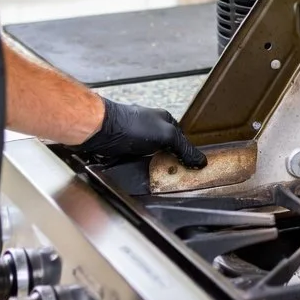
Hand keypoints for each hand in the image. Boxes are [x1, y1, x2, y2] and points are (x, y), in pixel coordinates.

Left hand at [75, 98, 205, 168]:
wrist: (98, 131)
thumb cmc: (129, 125)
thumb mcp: (166, 135)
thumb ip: (184, 148)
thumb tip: (200, 160)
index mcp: (164, 120)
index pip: (182, 140)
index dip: (186, 154)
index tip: (192, 168)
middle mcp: (150, 128)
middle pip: (166, 150)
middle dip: (170, 162)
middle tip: (174, 176)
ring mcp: (136, 140)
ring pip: (151, 158)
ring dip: (153, 168)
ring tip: (158, 179)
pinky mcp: (123, 151)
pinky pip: (136, 163)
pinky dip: (139, 170)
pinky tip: (141, 175)